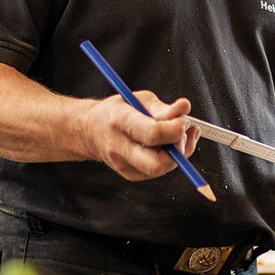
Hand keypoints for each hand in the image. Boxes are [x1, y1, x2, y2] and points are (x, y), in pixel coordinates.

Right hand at [81, 91, 200, 180]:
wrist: (89, 130)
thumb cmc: (118, 110)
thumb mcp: (139, 100)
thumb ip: (163, 107)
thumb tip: (185, 109)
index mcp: (120, 122)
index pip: (152, 134)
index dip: (175, 129)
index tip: (184, 121)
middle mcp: (119, 148)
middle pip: (157, 164)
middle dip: (179, 150)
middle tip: (184, 133)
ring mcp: (123, 166)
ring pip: (160, 169)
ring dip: (178, 154)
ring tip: (179, 135)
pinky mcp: (130, 175)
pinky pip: (158, 170)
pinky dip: (170, 158)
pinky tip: (169, 144)